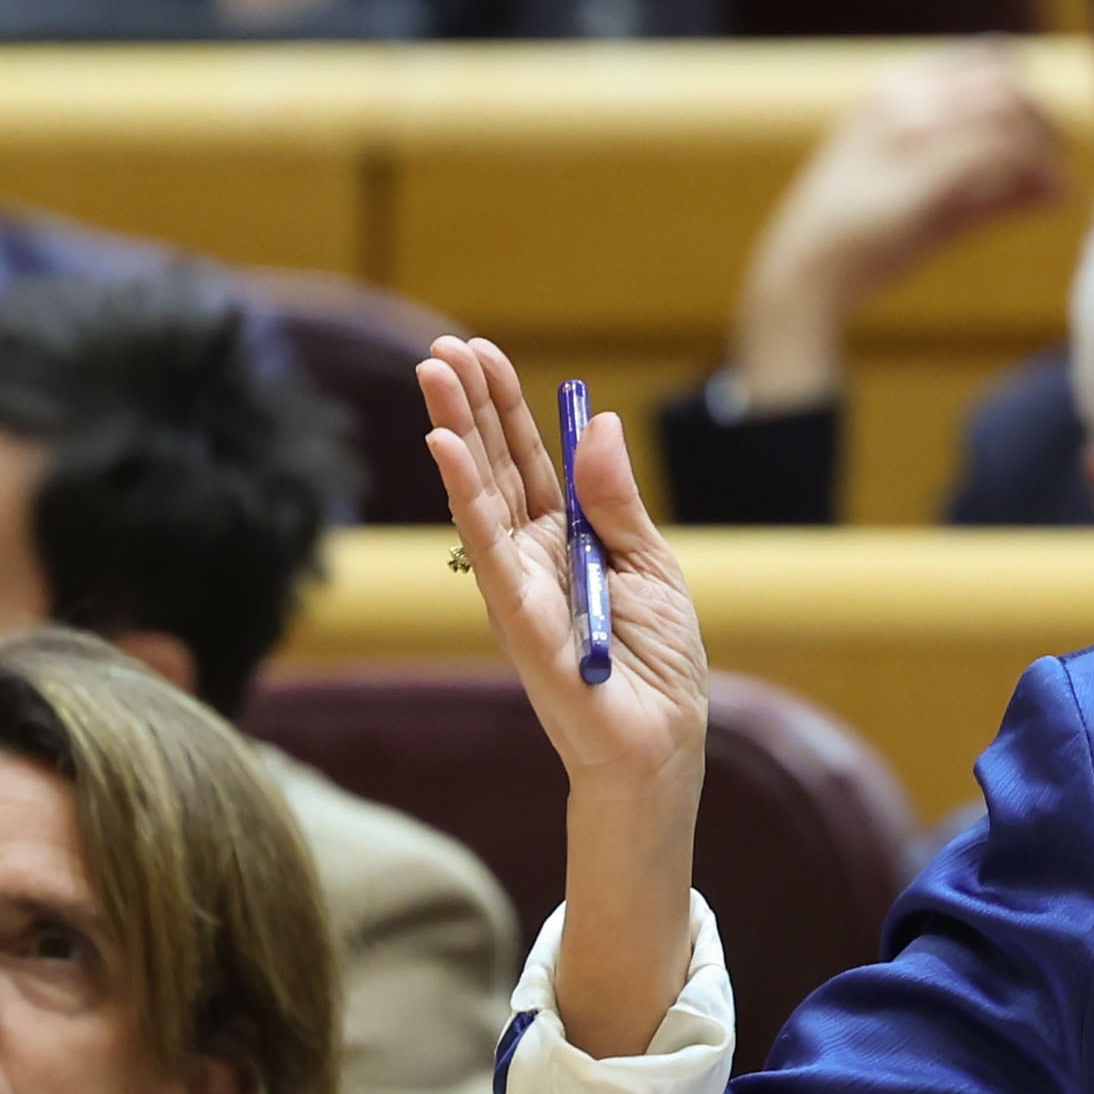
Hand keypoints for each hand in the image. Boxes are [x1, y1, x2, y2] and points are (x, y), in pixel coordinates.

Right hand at [424, 337, 709, 1057]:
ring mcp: (516, 585)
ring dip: (454, 432)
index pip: (525, 460)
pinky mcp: (516, 617)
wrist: (661, 744)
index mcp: (563, 540)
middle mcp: (529, 557)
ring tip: (432, 375)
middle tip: (440, 348)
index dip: (504, 407)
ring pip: (479, 495)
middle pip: (492, 466)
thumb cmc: (657, 663)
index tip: (480, 353)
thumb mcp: (648, 563)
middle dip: (468, 405)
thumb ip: (614, 499)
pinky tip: (443, 448)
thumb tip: (596, 424)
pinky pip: (486, 547)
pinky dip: (465, 496)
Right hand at [726, 49, 1068, 407]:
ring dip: (1046, 146)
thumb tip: (1056, 188)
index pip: (984, 60)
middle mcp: (902, 99)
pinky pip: (1002, 149)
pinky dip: (1039, 173)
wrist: (803, 277)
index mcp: (892, 94)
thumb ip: (988, 189)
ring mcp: (911, 127)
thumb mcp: (930, 204)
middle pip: (1005, 80)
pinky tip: (1054, 201)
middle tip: (1063, 160)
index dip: (1027, 93)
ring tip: (1059, 186)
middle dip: (1045, 119)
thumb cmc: (864, 244)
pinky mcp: (925, 165)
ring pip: (1009, 111)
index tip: (1048, 133)